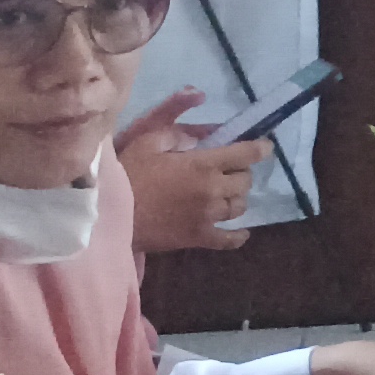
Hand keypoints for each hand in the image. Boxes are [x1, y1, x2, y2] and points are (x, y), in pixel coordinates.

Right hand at [119, 93, 262, 255]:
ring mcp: (208, 216)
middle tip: (230, 170)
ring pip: (239, 207)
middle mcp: (213, 190)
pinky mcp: (198, 238)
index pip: (245, 153)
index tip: (265, 146)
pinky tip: (242, 232)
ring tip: (226, 194)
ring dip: (236, 198)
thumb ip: (179, 135)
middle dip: (241, 172)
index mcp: (203, 164)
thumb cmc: (128, 174)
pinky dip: (238, 236)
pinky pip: (228, 239)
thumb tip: (200, 138)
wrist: (109, 215)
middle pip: (245, 181)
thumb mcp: (150, 142)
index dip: (260, 148)